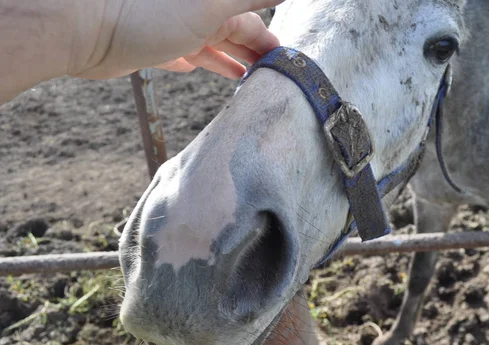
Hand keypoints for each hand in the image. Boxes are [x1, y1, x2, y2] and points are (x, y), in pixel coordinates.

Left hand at [69, 0, 283, 79]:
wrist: (88, 28)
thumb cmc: (151, 15)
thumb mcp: (214, 6)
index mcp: (215, 6)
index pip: (253, 25)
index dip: (270, 44)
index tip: (285, 64)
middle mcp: (197, 13)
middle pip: (233, 35)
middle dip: (251, 54)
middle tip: (268, 78)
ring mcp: (173, 29)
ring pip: (208, 46)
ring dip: (226, 60)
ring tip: (241, 78)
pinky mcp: (152, 46)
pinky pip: (179, 54)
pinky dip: (191, 62)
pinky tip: (193, 69)